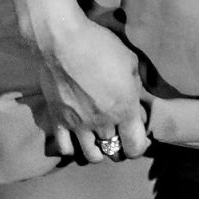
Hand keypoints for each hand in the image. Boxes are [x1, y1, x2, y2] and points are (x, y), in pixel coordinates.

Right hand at [23, 1, 152, 162]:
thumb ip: (136, 86)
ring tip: (98, 140)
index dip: (140, 146)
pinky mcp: (58, 121)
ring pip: (91, 156)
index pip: (136, 146)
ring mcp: (78, 125)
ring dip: (98, 151)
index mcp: (124, 109)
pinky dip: (73, 147)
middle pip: (114, 151)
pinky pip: (65, 149)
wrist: (63, 41)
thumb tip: (137, 99)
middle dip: (119, 146)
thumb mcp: (131, 62)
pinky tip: (76, 137)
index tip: (138, 136)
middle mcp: (103, 123)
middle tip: (118, 135)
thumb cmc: (101, 46)